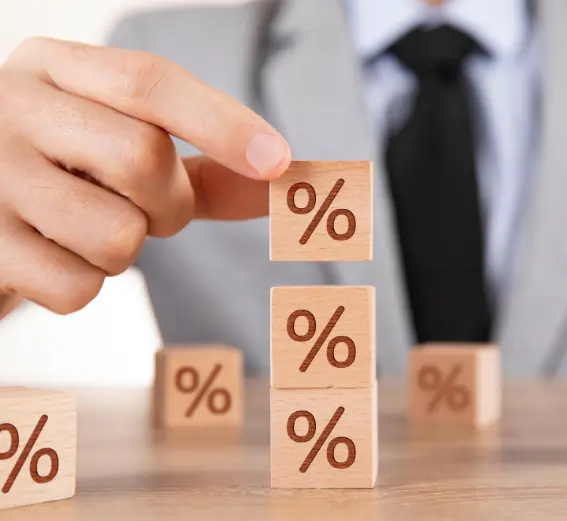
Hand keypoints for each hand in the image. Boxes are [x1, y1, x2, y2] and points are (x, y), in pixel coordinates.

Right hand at [0, 37, 290, 314]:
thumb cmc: (63, 174)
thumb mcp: (121, 148)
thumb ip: (203, 165)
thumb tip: (285, 182)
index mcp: (56, 68)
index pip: (149, 82)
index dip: (222, 123)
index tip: (278, 162)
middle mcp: (12, 107)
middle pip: (143, 159)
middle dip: (170, 204)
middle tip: (147, 209)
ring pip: (117, 235)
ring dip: (124, 249)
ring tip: (85, 228)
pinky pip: (77, 288)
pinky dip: (83, 284)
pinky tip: (51, 257)